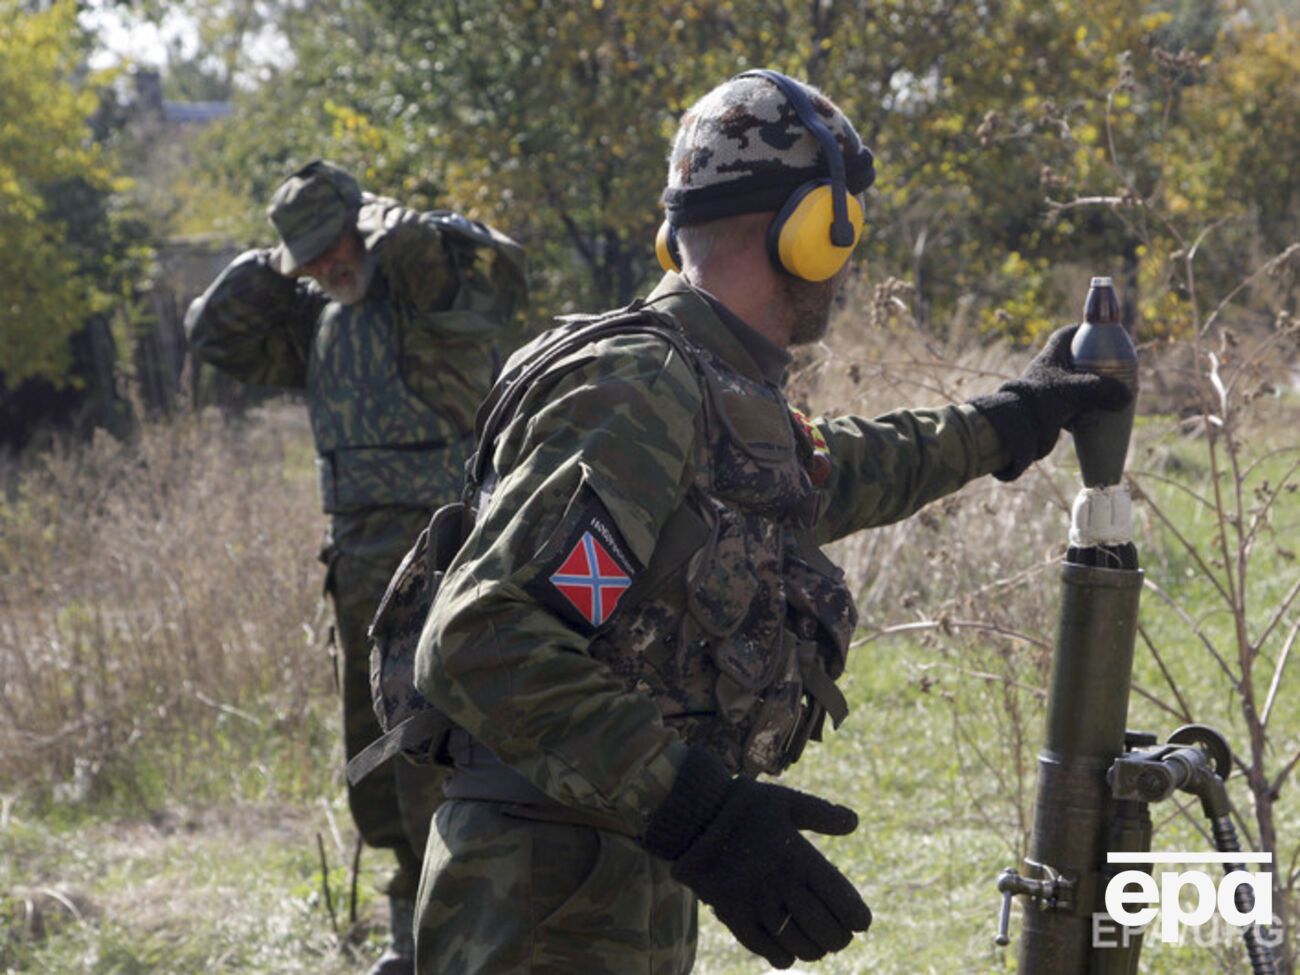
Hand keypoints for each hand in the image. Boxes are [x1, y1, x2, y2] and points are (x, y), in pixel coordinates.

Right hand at [642, 748, 870, 968]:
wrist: (693, 816)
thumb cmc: (743, 807)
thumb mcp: (785, 800)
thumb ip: (822, 813)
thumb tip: (855, 822)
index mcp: (800, 858)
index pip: (843, 902)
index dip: (857, 918)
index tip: (860, 922)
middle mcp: (782, 885)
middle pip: (826, 930)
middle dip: (839, 938)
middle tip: (840, 935)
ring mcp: (757, 903)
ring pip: (799, 944)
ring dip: (814, 949)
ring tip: (818, 945)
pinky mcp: (734, 915)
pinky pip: (766, 949)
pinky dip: (783, 956)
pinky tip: (789, 952)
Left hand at [970, 324, 1132, 480]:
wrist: (1016, 428)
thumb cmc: (1043, 401)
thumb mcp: (1076, 391)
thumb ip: (1103, 389)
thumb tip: (1127, 395)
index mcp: (1050, 356)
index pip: (1065, 335)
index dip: (1082, 331)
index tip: (1100, 333)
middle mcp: (1046, 371)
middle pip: (1074, 362)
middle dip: (1094, 367)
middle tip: (1114, 372)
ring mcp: (1046, 391)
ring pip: (1074, 387)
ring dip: (1090, 393)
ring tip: (1110, 398)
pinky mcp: (1047, 411)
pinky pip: (1070, 408)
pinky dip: (1083, 413)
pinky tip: (1096, 420)